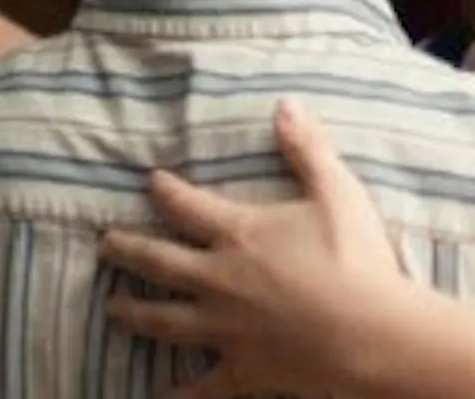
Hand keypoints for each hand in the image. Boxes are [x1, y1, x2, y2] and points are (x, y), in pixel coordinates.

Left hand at [100, 100, 404, 398]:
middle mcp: (219, 280)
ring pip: (164, 320)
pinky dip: (176, 396)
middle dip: (128, 250)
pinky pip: (199, 389)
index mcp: (239, 234)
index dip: (166, 191)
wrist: (370, 331)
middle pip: (160, 262)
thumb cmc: (354, 257)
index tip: (150, 181)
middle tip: (104, 243)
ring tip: (111, 309)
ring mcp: (225, 329)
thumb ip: (307, 148)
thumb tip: (284, 104)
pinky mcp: (242, 370)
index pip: (188, 206)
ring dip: (134, 313)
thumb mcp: (335, 190)